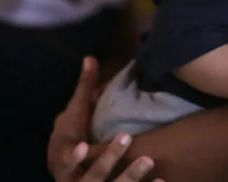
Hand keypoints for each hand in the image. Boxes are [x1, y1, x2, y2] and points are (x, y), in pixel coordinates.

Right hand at [50, 58, 162, 181]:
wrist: (70, 171)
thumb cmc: (72, 138)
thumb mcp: (75, 114)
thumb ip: (85, 89)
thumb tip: (90, 57)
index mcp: (65, 158)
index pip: (67, 159)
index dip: (74, 156)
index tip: (84, 146)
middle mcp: (77, 178)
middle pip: (92, 175)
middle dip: (109, 159)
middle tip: (126, 141)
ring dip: (130, 176)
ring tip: (148, 161)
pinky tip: (162, 181)